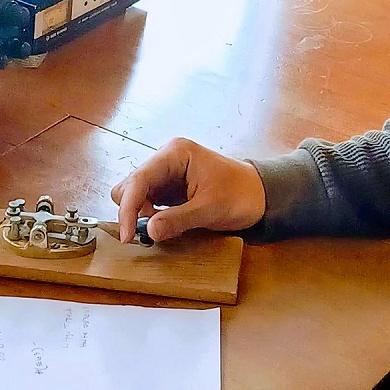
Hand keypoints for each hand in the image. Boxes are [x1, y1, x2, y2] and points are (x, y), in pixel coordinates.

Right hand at [112, 137, 265, 242]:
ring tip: (160, 230)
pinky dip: (149, 216)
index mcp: (175, 154)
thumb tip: (149, 231)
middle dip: (133, 210)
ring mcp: (166, 173)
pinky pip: (147, 202)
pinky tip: (162, 226)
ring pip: (135, 194)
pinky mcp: (169, 188)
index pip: (139, 180)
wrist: (261, 195)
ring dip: (140, 215)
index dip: (129, 208)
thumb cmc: (241, 195)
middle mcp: (166, 159)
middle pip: (130, 185)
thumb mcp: (210, 209)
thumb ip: (178, 220)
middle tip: (148, 233)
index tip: (128, 236)